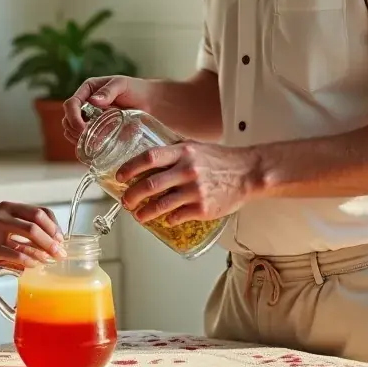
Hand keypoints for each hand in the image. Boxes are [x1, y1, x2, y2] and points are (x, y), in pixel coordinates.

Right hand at [0, 202, 65, 268]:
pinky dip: (28, 260)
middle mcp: (3, 215)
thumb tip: (46, 242)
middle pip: (37, 223)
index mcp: (9, 207)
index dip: (53, 225)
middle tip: (60, 252)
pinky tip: (33, 265)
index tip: (60, 238)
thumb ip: (18, 227)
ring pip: (29, 236)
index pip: (39, 212)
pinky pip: (15, 253)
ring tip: (50, 259)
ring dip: (44, 249)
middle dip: (52, 240)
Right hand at [62, 76, 157, 142]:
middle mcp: (85, 105)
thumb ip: (108, 91)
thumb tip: (93, 101)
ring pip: (72, 131)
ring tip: (89, 144)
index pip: (71, 104)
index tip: (82, 128)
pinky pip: (84, 140)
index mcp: (87, 90)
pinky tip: (93, 150)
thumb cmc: (136, 89)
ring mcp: (90, 119)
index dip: (73, 117)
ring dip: (76, 139)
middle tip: (87, 138)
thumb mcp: (122, 85)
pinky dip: (85, 146)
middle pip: (67, 120)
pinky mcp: (97, 130)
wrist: (151, 102)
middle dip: (73, 130)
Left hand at [117, 142, 256, 226]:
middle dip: (132, 195)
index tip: (120, 176)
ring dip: (145, 213)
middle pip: (150, 184)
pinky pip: (178, 216)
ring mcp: (195, 190)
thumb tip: (150, 154)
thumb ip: (174, 149)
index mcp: (183, 152)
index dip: (130, 167)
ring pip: (161, 204)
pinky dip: (169, 219)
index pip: (149, 157)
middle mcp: (187, 170)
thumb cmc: (221, 159)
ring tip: (139, 216)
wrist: (248, 173)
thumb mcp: (195, 146)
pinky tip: (165, 220)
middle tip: (125, 201)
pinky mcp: (203, 208)